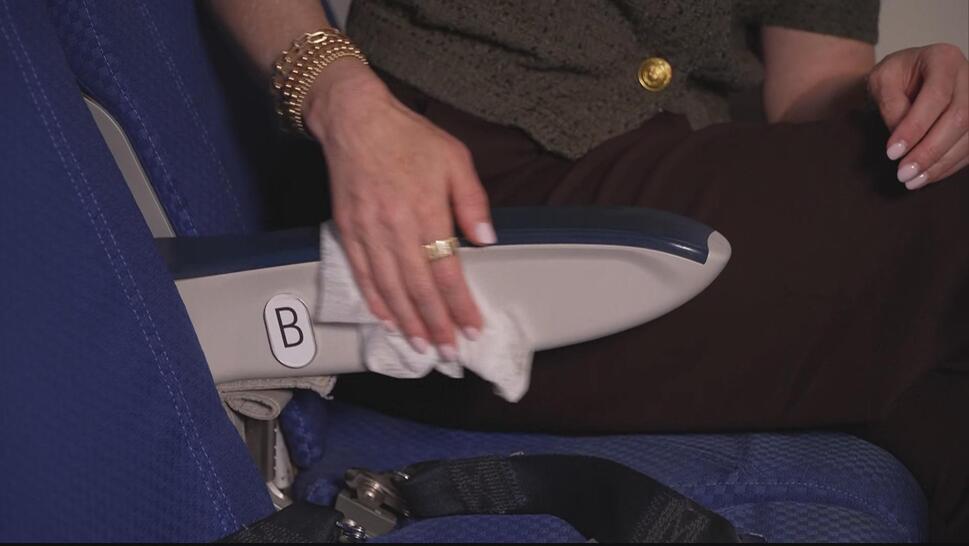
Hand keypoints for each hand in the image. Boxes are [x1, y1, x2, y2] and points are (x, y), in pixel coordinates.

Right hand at [304, 60, 494, 358]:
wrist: (355, 119)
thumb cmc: (409, 137)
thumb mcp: (454, 158)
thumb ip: (472, 201)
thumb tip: (486, 239)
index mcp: (425, 210)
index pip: (446, 271)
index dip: (460, 304)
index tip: (472, 327)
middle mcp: (395, 227)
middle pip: (418, 288)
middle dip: (436, 324)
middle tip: (449, 351)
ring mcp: (368, 231)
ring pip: (389, 287)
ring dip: (407, 321)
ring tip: (421, 345)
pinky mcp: (348, 230)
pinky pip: (362, 273)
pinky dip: (374, 300)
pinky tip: (386, 318)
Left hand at [868, 44, 968, 189]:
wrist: (907, 74)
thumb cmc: (893, 77)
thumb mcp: (881, 81)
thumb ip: (891, 105)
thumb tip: (902, 140)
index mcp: (944, 58)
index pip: (936, 96)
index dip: (915, 128)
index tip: (891, 153)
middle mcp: (968, 76)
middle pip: (960, 118)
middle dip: (929, 151)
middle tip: (902, 174)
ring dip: (940, 163)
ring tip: (911, 181)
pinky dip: (949, 165)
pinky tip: (927, 176)